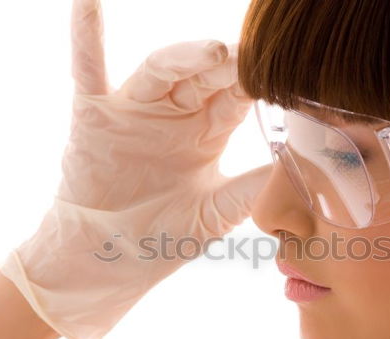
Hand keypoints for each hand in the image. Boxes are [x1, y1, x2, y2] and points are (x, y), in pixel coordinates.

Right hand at [0, 0, 270, 338]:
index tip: (289, 75)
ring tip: (216, 52)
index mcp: (207, 131)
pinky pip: (88, 70)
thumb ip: (252, 188)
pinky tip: (87, 4)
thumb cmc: (163, 238)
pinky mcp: (94, 115)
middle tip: (259, 57)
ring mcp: (134, 110)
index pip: (238, 96)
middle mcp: (174, 113)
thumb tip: (304, 166)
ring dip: (186, 56)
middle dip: (232, 64)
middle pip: (206, 75)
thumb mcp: (217, 213)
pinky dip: (85, 38)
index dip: (260, 83)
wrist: (110, 262)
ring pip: (162, 68)